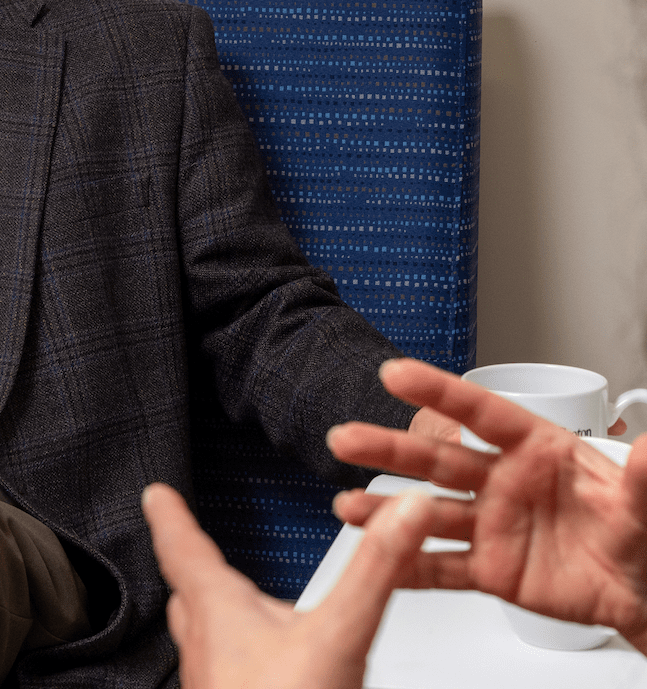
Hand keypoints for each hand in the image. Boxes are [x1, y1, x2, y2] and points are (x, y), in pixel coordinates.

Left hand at [142, 482, 434, 688]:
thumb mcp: (339, 636)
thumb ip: (374, 570)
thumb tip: (403, 510)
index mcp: (220, 615)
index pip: (183, 549)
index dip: (170, 517)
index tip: (155, 494)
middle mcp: (207, 651)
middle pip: (188, 596)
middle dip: (187, 565)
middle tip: (181, 541)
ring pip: (203, 638)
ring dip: (211, 612)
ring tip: (223, 602)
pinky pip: (226, 674)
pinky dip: (237, 656)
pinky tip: (262, 670)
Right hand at [326, 358, 646, 653]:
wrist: (638, 590)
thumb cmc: (635, 531)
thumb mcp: (641, 504)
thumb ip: (640, 479)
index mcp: (535, 449)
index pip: (479, 413)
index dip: (436, 391)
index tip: (396, 374)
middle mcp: (502, 481)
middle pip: (437, 460)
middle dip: (389, 448)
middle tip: (347, 438)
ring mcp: (491, 524)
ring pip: (428, 512)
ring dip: (386, 510)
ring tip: (349, 507)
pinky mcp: (489, 568)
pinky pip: (442, 567)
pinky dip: (407, 566)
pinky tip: (377, 561)